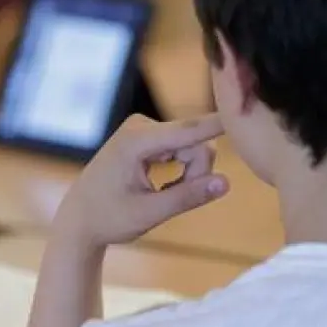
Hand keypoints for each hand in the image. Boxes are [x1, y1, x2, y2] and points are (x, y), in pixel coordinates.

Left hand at [55, 113, 228, 248]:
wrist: (79, 219)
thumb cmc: (108, 219)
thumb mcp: (148, 214)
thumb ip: (187, 197)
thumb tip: (225, 183)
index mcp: (135, 142)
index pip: (188, 130)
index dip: (219, 122)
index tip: (246, 107)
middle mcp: (139, 127)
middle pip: (196, 142)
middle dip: (196, 172)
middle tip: (173, 199)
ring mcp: (143, 128)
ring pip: (192, 146)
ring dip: (189, 173)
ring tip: (163, 195)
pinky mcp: (147, 134)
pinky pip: (182, 146)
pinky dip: (180, 169)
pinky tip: (161, 186)